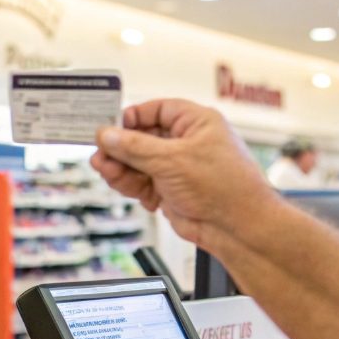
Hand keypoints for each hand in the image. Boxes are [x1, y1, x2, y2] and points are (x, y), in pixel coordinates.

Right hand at [91, 99, 278, 243]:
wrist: (237, 228)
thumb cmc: (224, 187)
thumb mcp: (171, 160)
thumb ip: (134, 147)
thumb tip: (108, 135)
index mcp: (196, 123)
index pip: (156, 110)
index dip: (131, 117)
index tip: (109, 127)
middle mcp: (187, 142)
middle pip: (142, 138)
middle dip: (121, 148)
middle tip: (102, 155)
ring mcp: (179, 168)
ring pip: (138, 162)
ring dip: (122, 168)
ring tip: (109, 173)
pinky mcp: (171, 190)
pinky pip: (142, 182)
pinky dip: (132, 186)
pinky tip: (129, 190)